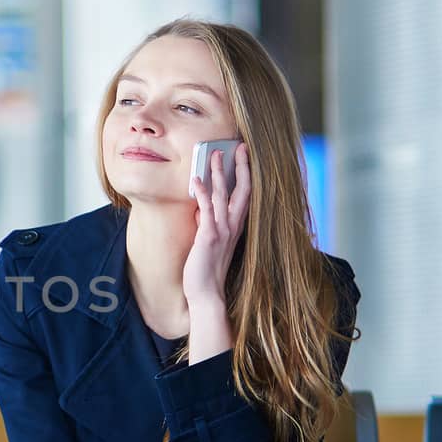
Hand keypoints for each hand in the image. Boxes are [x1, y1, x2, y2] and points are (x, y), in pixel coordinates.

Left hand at [183, 142, 249, 305]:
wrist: (207, 295)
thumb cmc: (207, 271)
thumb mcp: (211, 243)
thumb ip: (210, 225)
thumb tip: (201, 210)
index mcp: (235, 227)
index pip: (244, 195)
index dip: (245, 175)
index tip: (244, 157)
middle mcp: (232, 227)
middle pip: (242, 190)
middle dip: (240, 167)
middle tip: (239, 147)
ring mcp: (222, 231)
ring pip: (223, 196)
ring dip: (219, 174)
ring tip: (215, 154)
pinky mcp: (209, 237)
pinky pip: (206, 211)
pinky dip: (202, 194)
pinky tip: (196, 179)